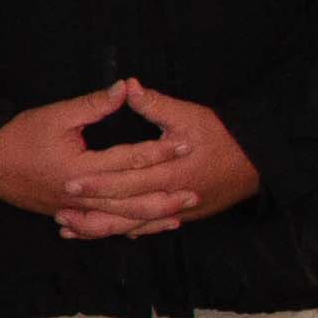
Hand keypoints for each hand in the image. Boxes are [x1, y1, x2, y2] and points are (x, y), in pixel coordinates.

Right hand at [0, 80, 192, 237]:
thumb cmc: (17, 135)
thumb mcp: (56, 114)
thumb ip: (94, 104)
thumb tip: (125, 88)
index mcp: (80, 168)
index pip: (129, 160)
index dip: (159, 151)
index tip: (186, 144)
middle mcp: (80, 195)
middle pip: (131, 201)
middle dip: (164, 197)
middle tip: (194, 193)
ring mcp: (72, 210)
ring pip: (119, 221)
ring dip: (150, 219)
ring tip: (178, 217)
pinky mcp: (65, 215)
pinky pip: (100, 228)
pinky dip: (123, 229)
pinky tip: (141, 230)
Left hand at [53, 81, 260, 238]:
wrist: (259, 161)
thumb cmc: (224, 135)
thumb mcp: (189, 115)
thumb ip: (155, 104)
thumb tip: (127, 85)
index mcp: (171, 172)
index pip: (127, 180)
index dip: (97, 183)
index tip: (69, 181)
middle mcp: (172, 197)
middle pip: (125, 210)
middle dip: (90, 212)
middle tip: (59, 209)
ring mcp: (178, 211)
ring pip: (133, 226)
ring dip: (100, 228)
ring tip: (68, 229)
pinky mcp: (183, 217)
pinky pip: (147, 229)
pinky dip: (122, 231)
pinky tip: (100, 232)